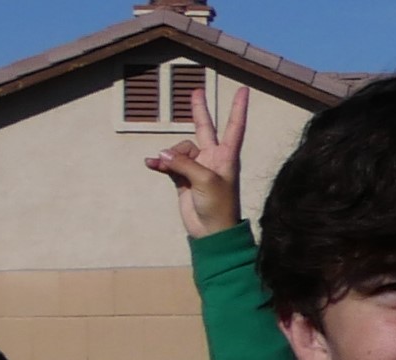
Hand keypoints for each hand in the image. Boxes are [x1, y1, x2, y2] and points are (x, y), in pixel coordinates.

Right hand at [146, 83, 245, 237]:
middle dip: (199, 111)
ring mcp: (197, 167)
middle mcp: (213, 158)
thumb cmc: (219, 206)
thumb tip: (163, 154)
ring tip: (167, 166)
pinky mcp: (183, 178)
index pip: (234, 126)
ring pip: (179, 149)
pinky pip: (168, 163)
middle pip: (205, 128)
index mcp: (227, 156)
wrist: (211, 233)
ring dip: (171, 156)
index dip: (237, 108)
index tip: (243, 90)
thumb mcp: (205, 180)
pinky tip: (151, 164)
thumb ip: (184, 163)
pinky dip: (160, 163)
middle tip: (196, 91)